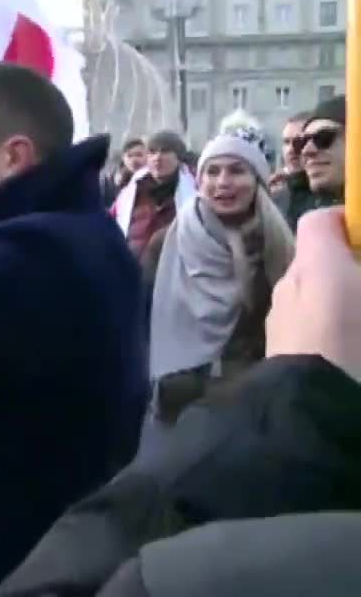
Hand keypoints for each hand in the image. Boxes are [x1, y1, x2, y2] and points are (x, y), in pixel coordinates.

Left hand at [265, 208, 360, 382]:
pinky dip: (328, 328)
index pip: (320, 221)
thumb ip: (358, 265)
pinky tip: (349, 351)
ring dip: (341, 302)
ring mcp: (279, 318)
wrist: (313, 409)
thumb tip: (352, 273)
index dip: (348, 221)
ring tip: (358, 321)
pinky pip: (307, 326)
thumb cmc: (354, 343)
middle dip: (350, 269)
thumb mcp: (354, 289)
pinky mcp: (278, 350)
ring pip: (313, 296)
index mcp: (316, 264)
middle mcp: (290, 284)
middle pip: (320, 261)